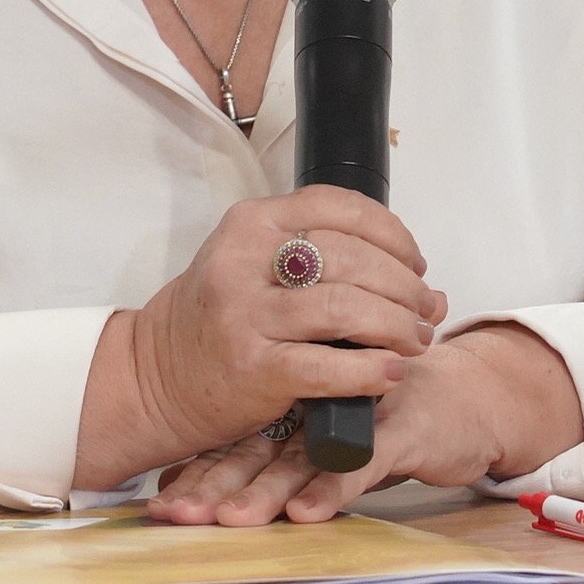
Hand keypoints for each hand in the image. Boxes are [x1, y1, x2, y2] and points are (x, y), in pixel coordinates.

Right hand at [74, 185, 446, 490]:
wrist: (157, 375)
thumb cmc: (222, 318)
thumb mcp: (257, 266)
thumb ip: (328, 263)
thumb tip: (424, 286)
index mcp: (251, 223)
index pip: (339, 207)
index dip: (393, 234)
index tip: (415, 263)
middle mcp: (244, 262)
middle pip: (351, 258)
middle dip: (404, 285)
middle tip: (426, 311)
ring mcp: (245, 316)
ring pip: (346, 307)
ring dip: (398, 325)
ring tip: (416, 340)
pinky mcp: (253, 369)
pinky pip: (328, 366)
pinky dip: (370, 370)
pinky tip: (391, 374)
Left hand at [146, 323, 583, 524]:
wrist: (470, 397)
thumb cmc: (389, 417)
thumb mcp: (327, 437)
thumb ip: (275, 456)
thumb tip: (197, 489)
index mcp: (293, 406)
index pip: (235, 440)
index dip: (198, 471)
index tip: (160, 506)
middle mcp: (316, 406)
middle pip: (256, 448)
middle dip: (215, 484)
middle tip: (179, 514)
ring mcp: (356, 414)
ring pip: (301, 456)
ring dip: (266, 490)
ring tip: (232, 519)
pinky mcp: (400, 430)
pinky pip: (362, 461)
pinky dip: (333, 486)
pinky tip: (307, 513)